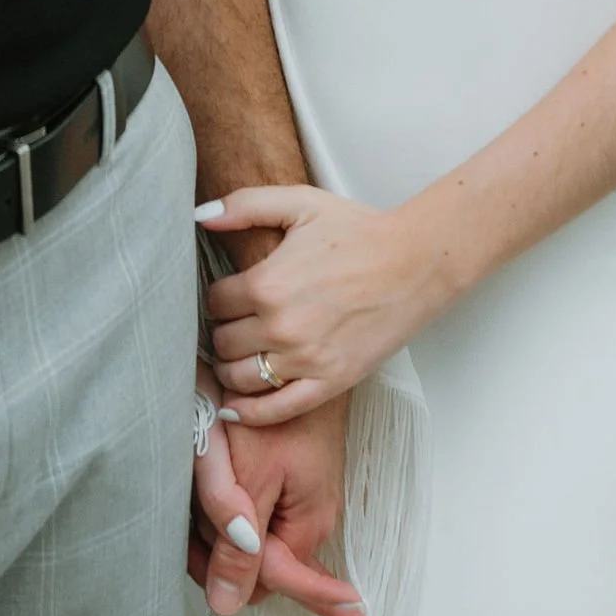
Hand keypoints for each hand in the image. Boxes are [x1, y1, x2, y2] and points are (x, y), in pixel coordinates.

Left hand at [188, 374, 363, 615]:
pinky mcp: (286, 482)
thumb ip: (237, 546)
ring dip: (219, 525)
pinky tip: (207, 478)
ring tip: (198, 483)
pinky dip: (225, 504)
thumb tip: (228, 607)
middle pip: (259, 565)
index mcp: (308, 522)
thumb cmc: (269, 410)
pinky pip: (252, 512)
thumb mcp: (247, 478)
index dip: (248, 590)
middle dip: (223, 551)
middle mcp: (310, 517)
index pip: (283, 582)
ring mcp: (299, 499)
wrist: (281, 356)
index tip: (237, 612)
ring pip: (251, 539)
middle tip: (191, 513)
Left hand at [204, 185, 448, 423]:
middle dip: (224, 332)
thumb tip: (201, 215)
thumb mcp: (300, 203)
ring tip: (238, 356)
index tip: (230, 296)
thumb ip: (244, 205)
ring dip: (231, 368)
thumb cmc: (358, 231)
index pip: (214, 303)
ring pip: (239, 378)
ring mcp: (304, 360)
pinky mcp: (329, 383)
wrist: (414, 263)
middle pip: (222, 343)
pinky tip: (236, 406)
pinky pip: (276, 410)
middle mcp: (280, 327)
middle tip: (236, 324)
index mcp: (267, 283)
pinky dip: (250, 412)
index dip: (219, 298)